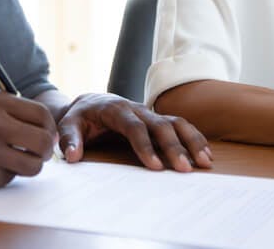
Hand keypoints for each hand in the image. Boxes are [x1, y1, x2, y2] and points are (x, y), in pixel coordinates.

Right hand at [0, 89, 56, 191]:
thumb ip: (6, 111)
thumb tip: (41, 127)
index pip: (42, 114)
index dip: (48, 128)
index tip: (43, 136)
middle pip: (44, 140)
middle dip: (44, 150)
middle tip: (35, 154)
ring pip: (33, 165)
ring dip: (28, 166)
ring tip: (13, 163)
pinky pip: (9, 178)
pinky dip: (2, 176)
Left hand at [55, 92, 211, 171]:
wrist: (89, 103)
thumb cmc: (80, 117)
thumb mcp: (68, 124)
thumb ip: (69, 139)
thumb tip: (72, 157)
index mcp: (116, 109)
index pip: (133, 127)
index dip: (145, 145)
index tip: (155, 166)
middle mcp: (137, 109)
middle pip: (160, 124)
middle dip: (174, 146)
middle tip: (184, 169)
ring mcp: (150, 113)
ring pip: (176, 122)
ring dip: (191, 141)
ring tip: (205, 163)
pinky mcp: (157, 120)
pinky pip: (180, 126)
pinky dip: (194, 139)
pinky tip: (205, 156)